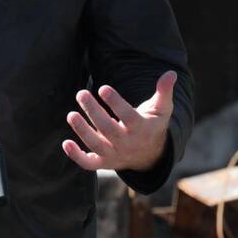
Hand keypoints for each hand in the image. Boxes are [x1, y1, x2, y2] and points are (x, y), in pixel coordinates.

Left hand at [62, 70, 176, 171]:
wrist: (150, 155)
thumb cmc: (152, 125)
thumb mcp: (162, 109)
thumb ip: (164, 91)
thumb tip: (171, 73)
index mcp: (142, 128)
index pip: (128, 116)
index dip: (116, 103)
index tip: (103, 88)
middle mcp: (127, 144)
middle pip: (108, 129)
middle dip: (93, 112)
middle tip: (81, 93)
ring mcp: (115, 155)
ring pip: (97, 146)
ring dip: (82, 131)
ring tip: (71, 115)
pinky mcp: (104, 163)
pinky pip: (89, 163)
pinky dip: (76, 156)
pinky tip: (65, 143)